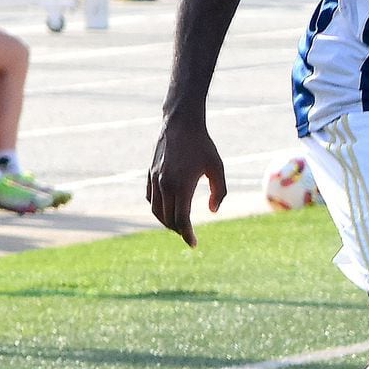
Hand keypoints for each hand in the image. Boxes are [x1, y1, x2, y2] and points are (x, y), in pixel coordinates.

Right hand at [145, 114, 225, 246]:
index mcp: (182, 186)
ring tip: (178, 226)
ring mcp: (154, 180)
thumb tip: (212, 211)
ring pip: (156, 211)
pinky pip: (150, 199)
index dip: (187, 235)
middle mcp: (165, 185)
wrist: (180, 124)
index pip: (182, 220)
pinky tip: (166, 210)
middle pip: (168, 219)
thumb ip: (219, 192)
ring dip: (166, 222)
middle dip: (179, 230)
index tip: (194, 244)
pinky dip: (157, 209)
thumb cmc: (203, 146)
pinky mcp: (149, 174)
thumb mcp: (218, 168)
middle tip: (189, 235)